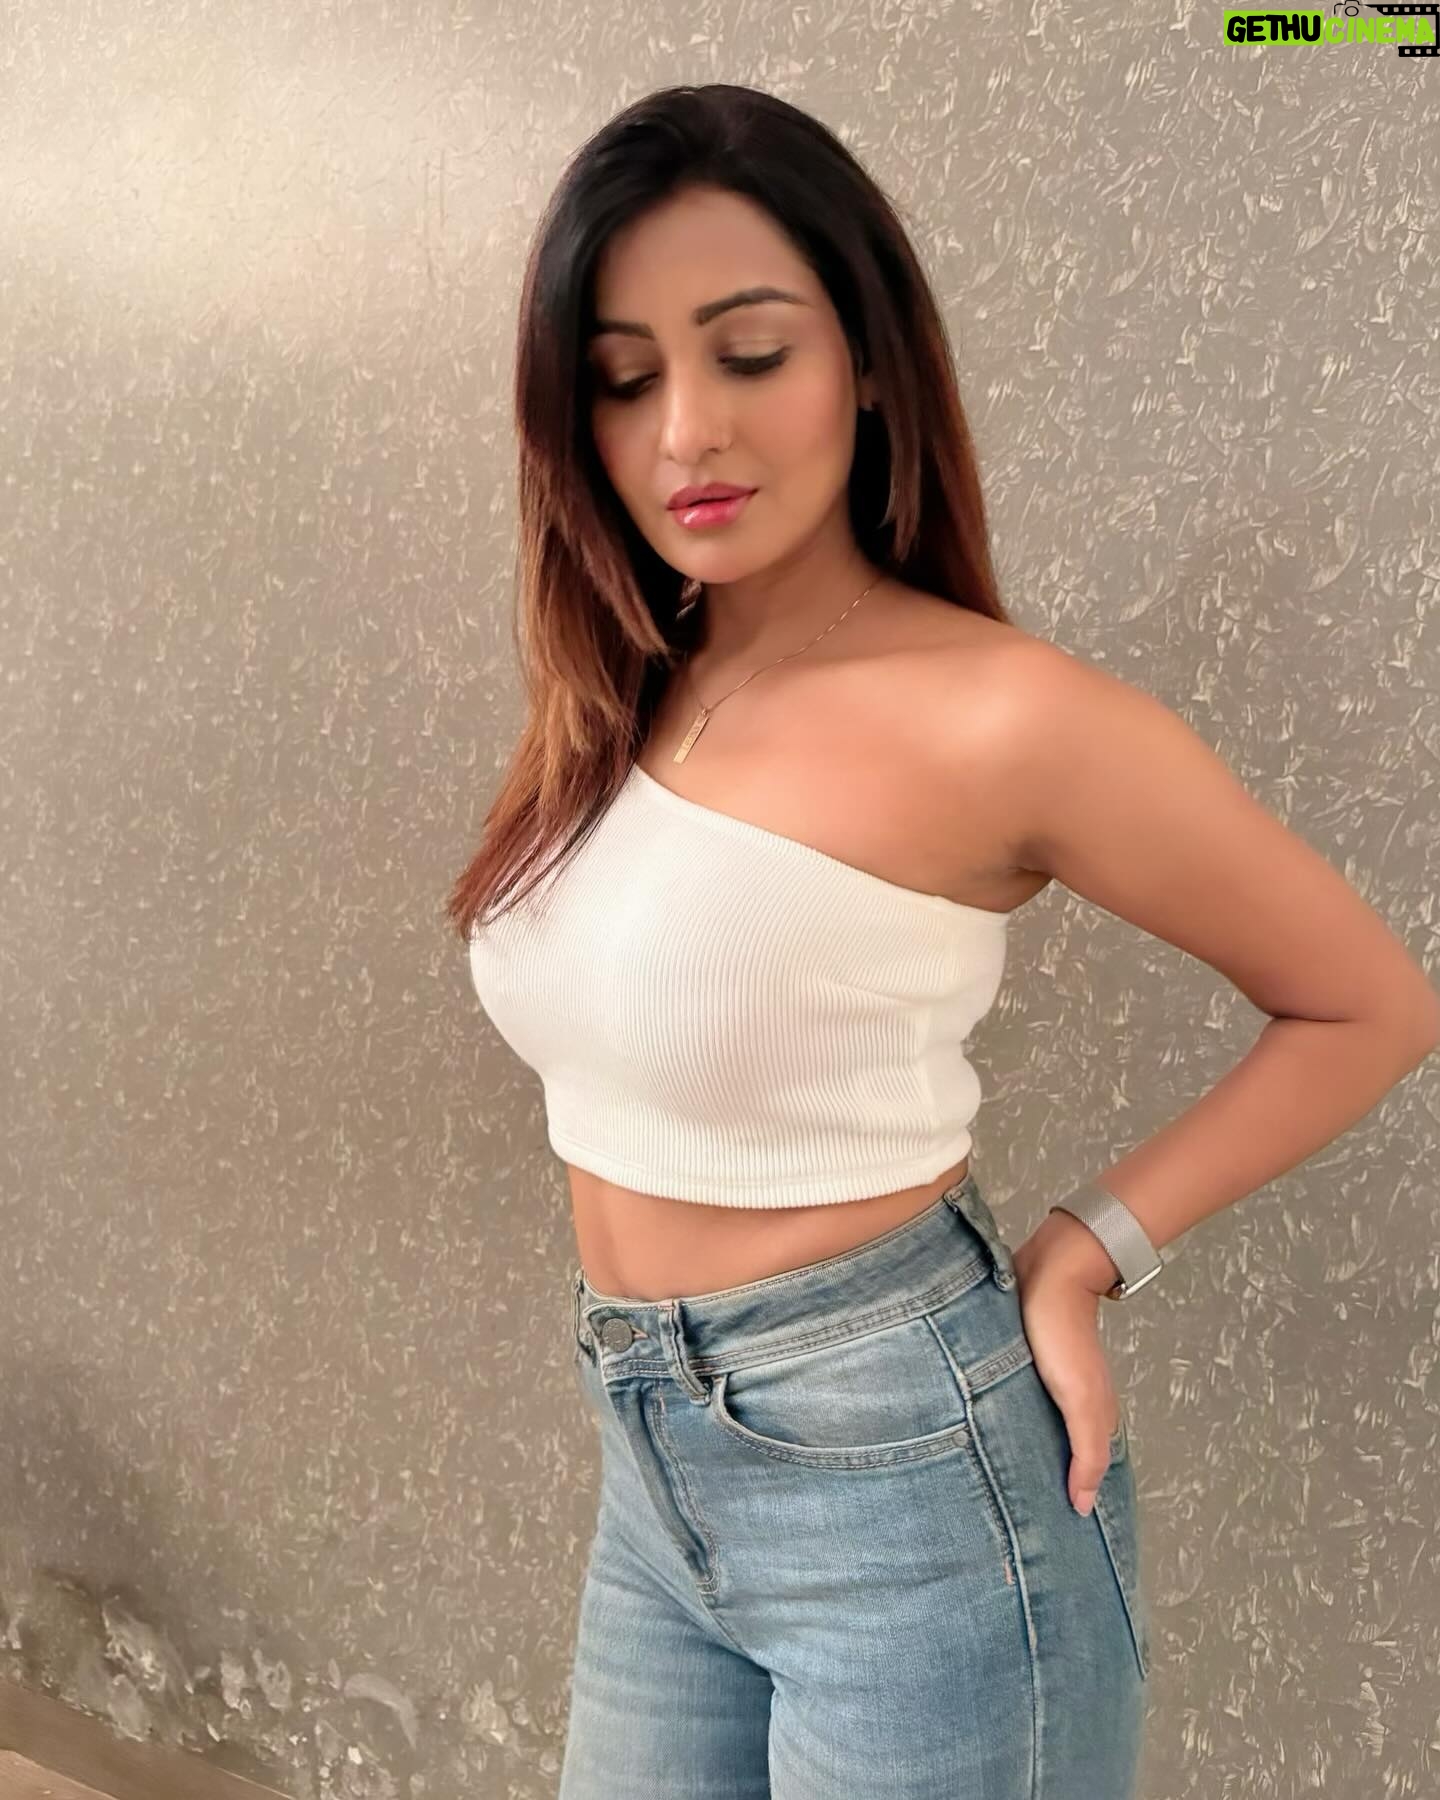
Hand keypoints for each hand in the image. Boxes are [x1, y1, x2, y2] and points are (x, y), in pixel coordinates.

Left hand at [1011, 1209, 1124, 1516]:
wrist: (1048, 1271)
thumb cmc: (1063, 1334)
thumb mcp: (1080, 1399)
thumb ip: (1087, 1452)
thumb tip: (1082, 1507)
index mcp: (1089, 1415)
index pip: (1083, 1471)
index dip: (1069, 1500)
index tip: (1048, 1539)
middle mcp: (1066, 1401)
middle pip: (1052, 1452)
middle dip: (1035, 1484)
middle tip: (1009, 1523)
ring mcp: (1041, 1382)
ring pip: (1027, 1429)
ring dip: (1012, 1453)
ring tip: (985, 1487)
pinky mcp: (1016, 1362)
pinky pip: (1008, 1401)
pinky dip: (997, 1420)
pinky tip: (978, 1434)